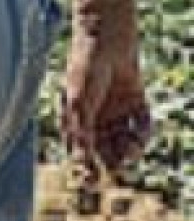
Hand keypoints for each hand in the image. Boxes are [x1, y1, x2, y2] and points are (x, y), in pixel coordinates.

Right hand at [62, 33, 150, 175]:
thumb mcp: (79, 102)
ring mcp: (117, 111)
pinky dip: (143, 132)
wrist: (107, 40)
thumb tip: (81, 158)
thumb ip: (80, 130)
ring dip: (130, 149)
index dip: (84, 166)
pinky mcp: (136, 103)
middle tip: (119, 167)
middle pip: (106, 150)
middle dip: (112, 160)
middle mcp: (97, 119)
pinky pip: (142, 126)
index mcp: (77, 120)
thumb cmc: (85, 68)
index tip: (90, 180)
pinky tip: (140, 132)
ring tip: (132, 149)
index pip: (81, 150)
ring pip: (125, 141)